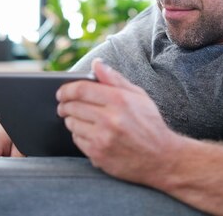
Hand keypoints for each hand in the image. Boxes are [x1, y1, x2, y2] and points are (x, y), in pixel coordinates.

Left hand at [57, 58, 182, 185]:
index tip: (61, 92)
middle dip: (64, 105)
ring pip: (72, 124)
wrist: (161, 158)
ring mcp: (103, 138)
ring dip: (71, 119)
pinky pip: (77, 140)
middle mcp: (110, 119)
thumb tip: (96, 64)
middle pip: (72, 106)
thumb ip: (115, 79)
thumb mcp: (138, 96)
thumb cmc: (150, 124)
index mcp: (119, 100)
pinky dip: (79, 135)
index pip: (81, 89)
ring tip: (80, 119)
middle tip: (64, 105)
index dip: (66, 89)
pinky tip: (90, 133)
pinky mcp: (98, 155)